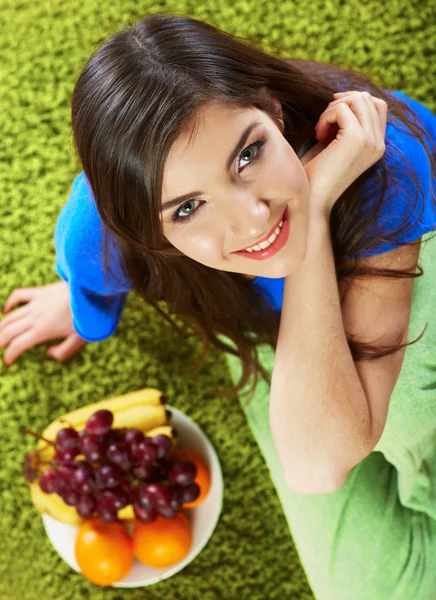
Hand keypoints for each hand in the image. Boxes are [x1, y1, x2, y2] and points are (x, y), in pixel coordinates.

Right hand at [0, 281, 86, 366]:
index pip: (18, 345)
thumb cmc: (88, 318)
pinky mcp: (40, 292)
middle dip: (0, 342)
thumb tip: (47, 353)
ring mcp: (36, 303)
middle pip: (9, 331)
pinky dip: (9, 303)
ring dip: (1, 326)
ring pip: (11, 316)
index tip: (8, 362)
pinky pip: (19, 295)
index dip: (10, 355)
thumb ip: (62, 353)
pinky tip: (7, 310)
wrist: (91, 293)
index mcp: (42, 331)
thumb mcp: (78, 341)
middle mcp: (35, 318)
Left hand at [300, 90, 387, 215]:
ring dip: (333, 109)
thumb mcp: (335, 144)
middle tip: (323, 124)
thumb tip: (343, 97)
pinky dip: (325, 116)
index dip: (353, 102)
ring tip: (320, 131)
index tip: (331, 113)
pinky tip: (318, 135)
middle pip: (367, 98)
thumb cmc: (316, 174)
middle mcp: (378, 143)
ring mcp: (370, 141)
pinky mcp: (356, 139)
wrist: (311, 199)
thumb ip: (345, 123)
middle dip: (341, 103)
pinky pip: (342, 109)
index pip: (377, 106)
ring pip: (357, 99)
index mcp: (377, 145)